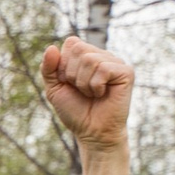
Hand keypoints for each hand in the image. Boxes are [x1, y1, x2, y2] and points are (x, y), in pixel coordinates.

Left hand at [41, 36, 132, 151]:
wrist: (91, 132)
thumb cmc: (75, 111)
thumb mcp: (54, 89)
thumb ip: (48, 69)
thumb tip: (51, 48)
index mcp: (87, 56)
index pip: (71, 43)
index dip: (63, 64)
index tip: (69, 82)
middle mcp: (102, 56)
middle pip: (79, 49)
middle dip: (72, 74)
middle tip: (80, 90)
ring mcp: (116, 62)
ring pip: (89, 59)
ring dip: (83, 83)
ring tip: (91, 93)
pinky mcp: (126, 72)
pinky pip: (103, 69)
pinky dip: (95, 85)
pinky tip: (102, 94)